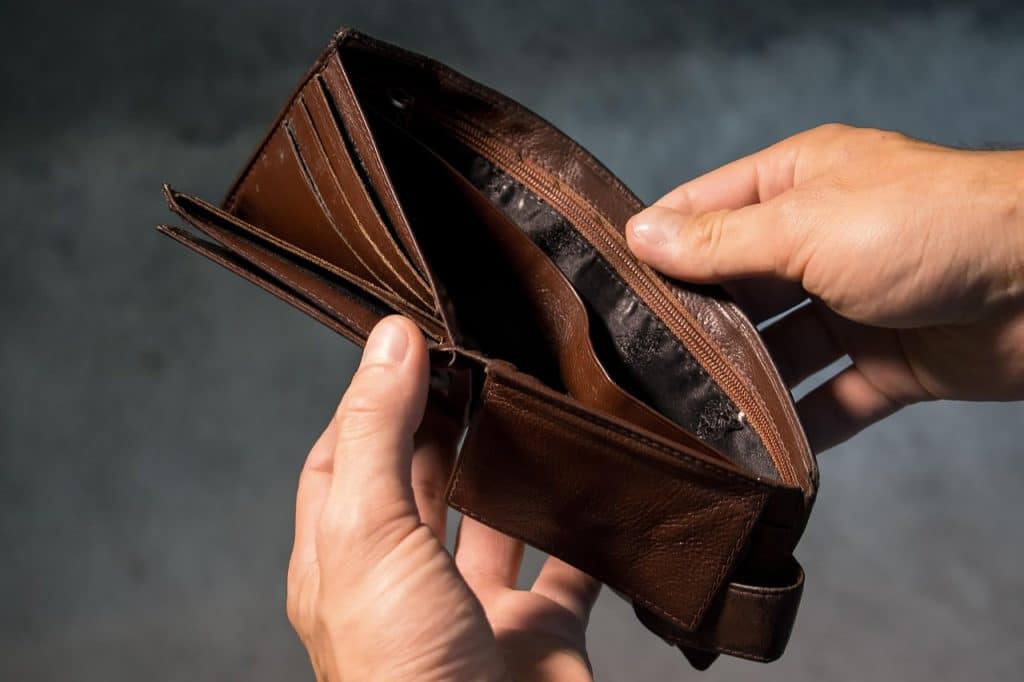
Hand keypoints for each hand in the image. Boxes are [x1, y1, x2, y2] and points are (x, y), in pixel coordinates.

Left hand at [287, 316, 599, 680]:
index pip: (343, 458)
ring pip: (497, 519)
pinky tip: (599, 482)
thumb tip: (388, 339)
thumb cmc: (400, 672)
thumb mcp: (368, 531)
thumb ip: (378, 432)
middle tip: (480, 362)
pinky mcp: (540, 633)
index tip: (408, 345)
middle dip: (448, 424)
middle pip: (422, 482)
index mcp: (344, 560)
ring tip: (538, 406)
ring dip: (517, 472)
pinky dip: (587, 526)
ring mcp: (474, 608)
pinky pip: (571, 565)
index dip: (372, 400)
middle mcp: (405, 582)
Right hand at [626, 124, 1023, 451]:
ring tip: (694, 412)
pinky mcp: (892, 363)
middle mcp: (822, 242)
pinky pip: (834, 398)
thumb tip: (642, 235)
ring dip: (746, 380)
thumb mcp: (806, 226)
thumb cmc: (931, 225)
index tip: (609, 285)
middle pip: (738, 286)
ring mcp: (857, 304)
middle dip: (697, 322)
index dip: (658, 243)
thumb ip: (720, 242)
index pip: (706, 211)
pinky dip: (803, 424)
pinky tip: (764, 449)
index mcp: (799, 185)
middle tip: (642, 361)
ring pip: (781, 349)